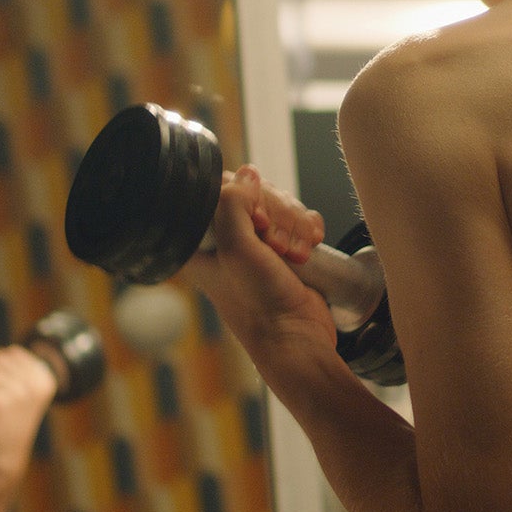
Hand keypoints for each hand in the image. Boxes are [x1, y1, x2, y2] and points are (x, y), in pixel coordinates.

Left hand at [0, 345, 57, 494]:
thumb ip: (24, 370)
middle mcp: (34, 386)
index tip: (0, 383)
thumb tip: (7, 351)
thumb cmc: (13, 419)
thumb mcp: (29, 393)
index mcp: (44, 380)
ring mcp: (17, 394)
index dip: (0, 365)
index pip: (13, 353)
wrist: (6, 452)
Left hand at [183, 165, 336, 361]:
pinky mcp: (283, 249)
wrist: (297, 337)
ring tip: (296, 254)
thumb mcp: (238, 250)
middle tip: (277, 246)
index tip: (257, 221)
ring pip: (280, 204)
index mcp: (201, 241)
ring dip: (295, 225)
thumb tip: (248, 174)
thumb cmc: (260, 304)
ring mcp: (257, 244)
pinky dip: (307, 228)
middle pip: (255, 193)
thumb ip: (233, 205)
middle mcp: (226, 240)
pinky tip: (309, 247)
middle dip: (276, 215)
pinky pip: (298, 219)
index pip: (220, 189)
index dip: (245, 197)